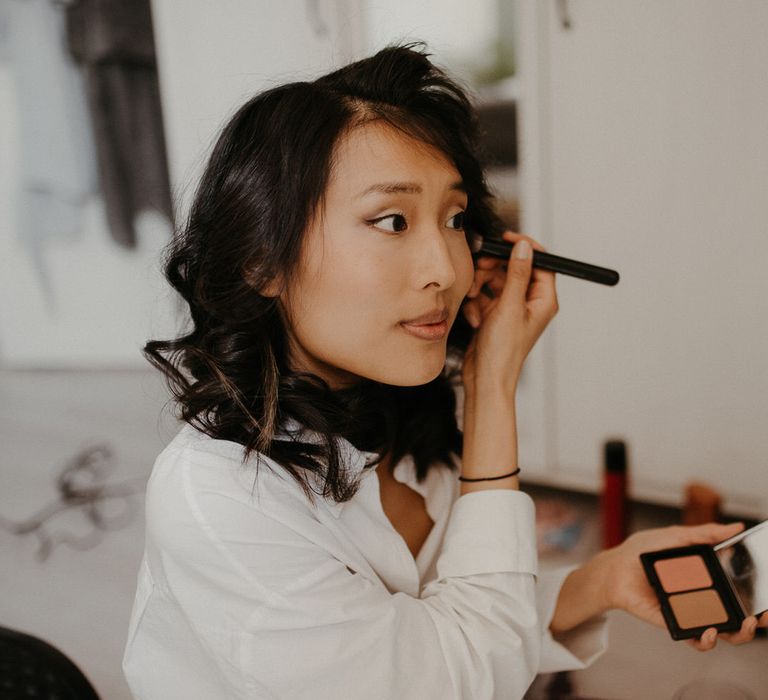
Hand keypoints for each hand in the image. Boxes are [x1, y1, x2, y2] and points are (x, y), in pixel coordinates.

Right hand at [461, 231, 557, 396]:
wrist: (484, 378)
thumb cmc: (503, 352)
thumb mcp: (510, 307)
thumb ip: (517, 274)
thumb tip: (524, 247)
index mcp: (543, 300)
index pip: (540, 263)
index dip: (524, 248)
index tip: (506, 239)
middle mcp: (529, 303)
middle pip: (513, 268)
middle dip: (493, 269)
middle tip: (481, 268)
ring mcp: (510, 309)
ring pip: (494, 280)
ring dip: (480, 286)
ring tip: (472, 298)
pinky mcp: (494, 315)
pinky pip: (483, 296)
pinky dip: (475, 303)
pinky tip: (474, 318)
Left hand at [600, 522, 767, 650]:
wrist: (615, 566)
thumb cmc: (643, 551)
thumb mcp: (676, 536)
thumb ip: (704, 533)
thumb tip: (736, 526)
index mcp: (706, 577)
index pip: (737, 591)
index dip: (756, 598)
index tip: (767, 599)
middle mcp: (702, 598)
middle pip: (736, 616)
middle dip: (755, 622)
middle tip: (761, 616)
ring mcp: (690, 613)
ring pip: (722, 633)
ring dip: (738, 634)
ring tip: (744, 624)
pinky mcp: (674, 623)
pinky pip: (695, 639)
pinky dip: (707, 640)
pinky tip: (711, 631)